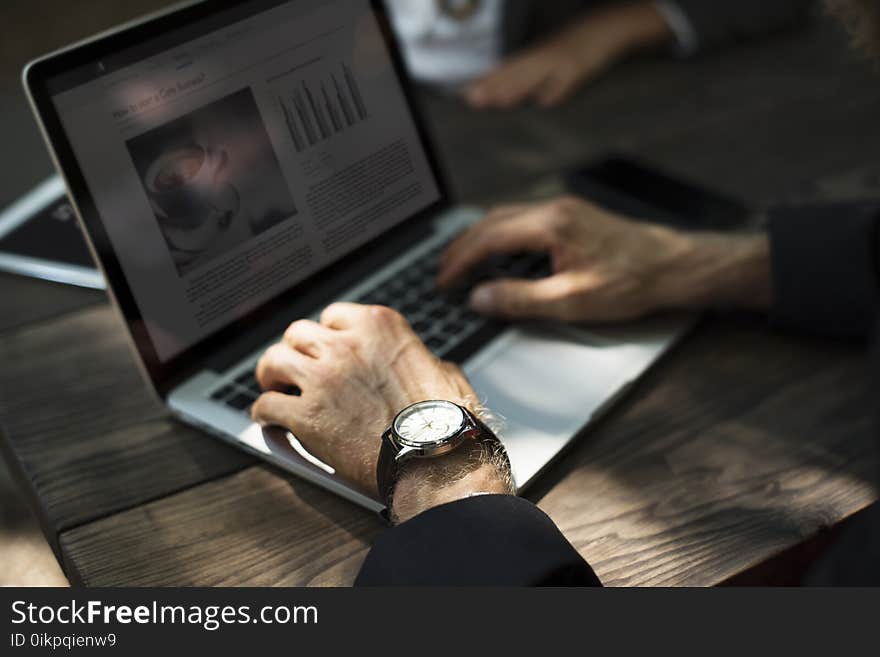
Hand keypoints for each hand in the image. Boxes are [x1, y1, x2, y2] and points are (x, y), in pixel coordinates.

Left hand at [251, 303, 479, 496]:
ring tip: (274, 388)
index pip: (334, 316)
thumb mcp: (444, 372)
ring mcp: (323, 379)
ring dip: (271, 375)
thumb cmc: (446, 421)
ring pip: (273, 361)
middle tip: (295, 368)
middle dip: (296, 351)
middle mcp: (346, 345)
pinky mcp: (306, 416)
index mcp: (379, 327)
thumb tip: (424, 366)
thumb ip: (421, 360)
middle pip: (298, 334)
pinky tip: (270, 420)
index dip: (327, 335)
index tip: (326, 348)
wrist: (436, 460)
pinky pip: (266, 405)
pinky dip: (265, 413)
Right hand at [437, 197, 771, 322]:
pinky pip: (522, 220)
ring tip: (462, 263)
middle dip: (462, 246)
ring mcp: (563, 210)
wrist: (675, 266)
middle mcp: (553, 209)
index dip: (460, 260)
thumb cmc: (631, 282)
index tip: (443, 280)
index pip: (489, 238)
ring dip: (479, 238)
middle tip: (442, 272)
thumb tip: (480, 298)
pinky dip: (499, 236)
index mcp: (551, 225)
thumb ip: (521, 299)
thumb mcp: (572, 301)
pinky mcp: (572, 217)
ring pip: (505, 217)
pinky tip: (498, 254)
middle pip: (491, 221)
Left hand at [465, 2, 672, 108]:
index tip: (469, 93)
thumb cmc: (578, 44)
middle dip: (494, 86)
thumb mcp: (550, 56)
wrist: (609, 26)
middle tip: (474, 99)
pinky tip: (544, 103)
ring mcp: (563, 61)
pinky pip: (568, 80)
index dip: (489, 80)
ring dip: (518, 88)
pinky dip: (557, 91)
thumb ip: (531, 73)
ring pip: (537, 76)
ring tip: (499, 101)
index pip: (508, 68)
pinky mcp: (582, 67)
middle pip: (516, 72)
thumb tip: (505, 91)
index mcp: (537, 54)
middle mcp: (546, 56)